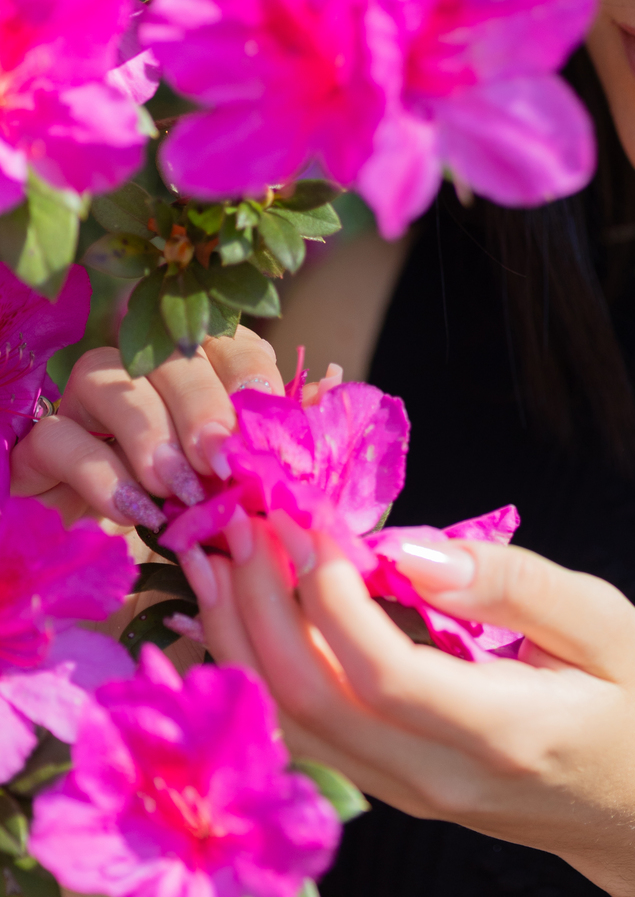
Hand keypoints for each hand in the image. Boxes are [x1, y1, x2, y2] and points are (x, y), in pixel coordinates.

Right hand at [11, 328, 289, 532]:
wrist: (102, 548)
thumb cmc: (189, 507)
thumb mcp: (240, 483)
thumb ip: (277, 438)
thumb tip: (330, 390)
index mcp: (205, 366)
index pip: (234, 347)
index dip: (250, 378)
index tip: (262, 421)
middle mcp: (143, 367)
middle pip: (172, 359)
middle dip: (201, 405)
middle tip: (219, 458)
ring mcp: (86, 398)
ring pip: (109, 381)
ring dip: (149, 434)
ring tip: (176, 488)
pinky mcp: (42, 440)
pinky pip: (63, 439)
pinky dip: (103, 476)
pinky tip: (134, 511)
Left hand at [198, 519, 634, 879]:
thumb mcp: (608, 624)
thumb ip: (512, 582)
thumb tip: (410, 548)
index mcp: (501, 734)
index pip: (382, 672)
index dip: (331, 594)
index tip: (313, 517)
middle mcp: (435, 778)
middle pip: (312, 701)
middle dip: (261, 603)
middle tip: (244, 518)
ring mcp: (404, 795)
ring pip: (289, 724)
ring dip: (242, 636)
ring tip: (219, 554)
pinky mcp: (386, 791)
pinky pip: (300, 735)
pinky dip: (257, 668)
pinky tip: (243, 611)